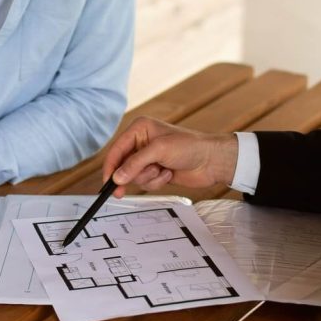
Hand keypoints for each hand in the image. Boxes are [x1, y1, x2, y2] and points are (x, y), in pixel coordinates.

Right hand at [102, 117, 238, 196]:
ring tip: (162, 171)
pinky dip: (156, 182)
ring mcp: (149, 158)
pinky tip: (169, 174)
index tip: (107, 182)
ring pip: (134, 176)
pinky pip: (145, 182)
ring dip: (148, 178)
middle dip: (132, 175)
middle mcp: (142, 142)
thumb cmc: (190, 146)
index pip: (117, 149)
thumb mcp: (159, 150)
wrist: (212, 160)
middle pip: (123, 165)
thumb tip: (117, 176)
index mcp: (140, 129)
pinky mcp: (156, 171)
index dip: (110, 166)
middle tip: (121, 191)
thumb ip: (135, 163)